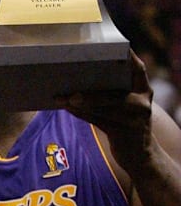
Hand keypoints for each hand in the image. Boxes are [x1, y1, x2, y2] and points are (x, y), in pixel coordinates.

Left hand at [56, 50, 153, 167]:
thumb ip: (109, 93)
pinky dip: (80, 113)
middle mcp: (142, 103)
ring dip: (79, 102)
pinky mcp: (124, 133)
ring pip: (103, 107)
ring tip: (60, 97)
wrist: (140, 158)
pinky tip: (66, 107)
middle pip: (113, 93)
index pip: (138, 70)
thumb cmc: (126, 126)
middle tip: (68, 81)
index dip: (127, 57)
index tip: (110, 47)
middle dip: (90, 90)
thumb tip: (76, 79)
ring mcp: (135, 120)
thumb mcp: (123, 108)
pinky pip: (97, 120)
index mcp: (144, 91)